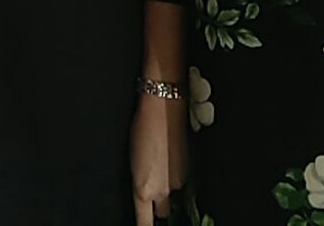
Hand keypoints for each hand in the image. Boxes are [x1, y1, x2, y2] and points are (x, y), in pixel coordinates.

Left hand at [131, 91, 187, 225]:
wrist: (164, 108)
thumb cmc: (143, 129)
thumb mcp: (133, 162)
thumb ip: (141, 183)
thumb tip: (146, 189)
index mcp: (143, 190)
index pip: (145, 223)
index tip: (145, 225)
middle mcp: (163, 191)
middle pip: (163, 212)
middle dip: (160, 206)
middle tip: (155, 190)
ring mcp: (179, 182)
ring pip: (174, 195)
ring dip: (169, 189)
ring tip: (162, 166)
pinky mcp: (190, 170)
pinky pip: (181, 181)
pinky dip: (176, 175)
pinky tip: (170, 157)